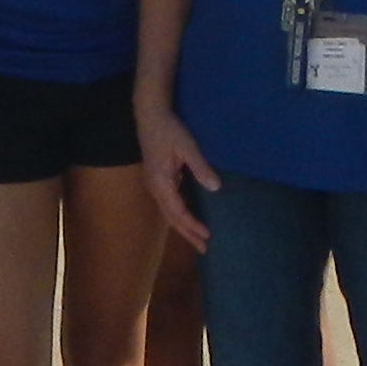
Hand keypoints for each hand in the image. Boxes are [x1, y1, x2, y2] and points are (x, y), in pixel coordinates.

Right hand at [139, 102, 217, 252]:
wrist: (150, 116)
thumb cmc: (169, 129)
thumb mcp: (188, 146)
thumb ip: (200, 167)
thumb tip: (216, 188)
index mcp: (161, 182)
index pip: (177, 211)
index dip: (192, 225)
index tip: (207, 236)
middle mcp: (155, 188)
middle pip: (171, 218)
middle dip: (188, 234)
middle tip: (204, 249)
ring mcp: (154, 185)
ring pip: (168, 213)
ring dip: (183, 227)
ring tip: (198, 240)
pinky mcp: (157, 181)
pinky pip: (168, 206)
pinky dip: (178, 217)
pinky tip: (188, 220)